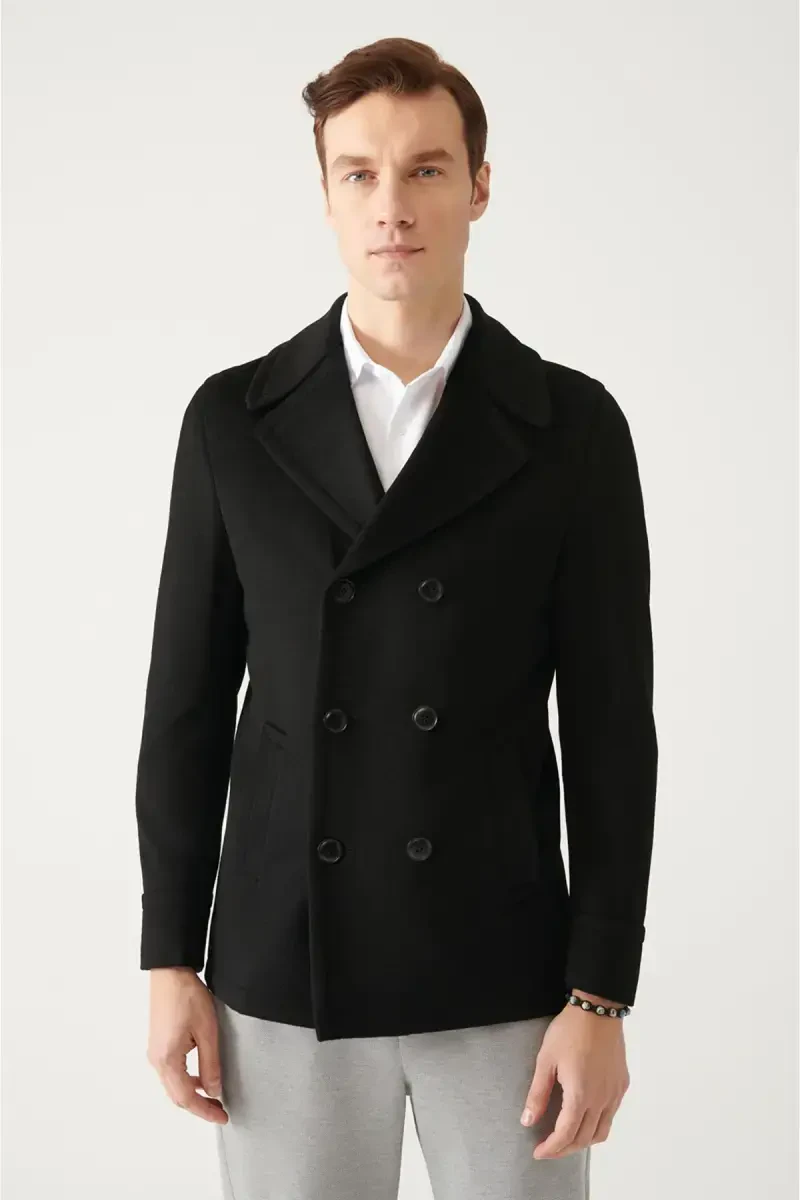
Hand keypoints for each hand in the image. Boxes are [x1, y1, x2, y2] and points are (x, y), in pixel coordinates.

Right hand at [146, 967, 227, 1123]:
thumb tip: (213, 1091)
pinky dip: (186, 1080)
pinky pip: (171, 1072)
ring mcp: (155, 1052)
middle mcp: (156, 1060)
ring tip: (214, 1096)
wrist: (170, 972)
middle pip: (177, 1096)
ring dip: (192, 1093)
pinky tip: (201, 1076)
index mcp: (167, 1060)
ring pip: (173, 1085)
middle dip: (198, 1106)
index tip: (222, 1116)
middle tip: (220, 1111)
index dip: (204, 1111)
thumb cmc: (187, 996)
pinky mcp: (158, 1044)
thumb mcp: (207, 1031)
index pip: (186, 1098)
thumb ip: (210, 1064)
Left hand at [520, 1002, 629, 1158]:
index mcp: (581, 1095)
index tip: (538, 1152)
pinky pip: (611, 1116)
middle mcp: (601, 1100)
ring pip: (601, 1132)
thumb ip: (537, 1093)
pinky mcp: (621, 1085)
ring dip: (583, 1141)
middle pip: (584, 1139)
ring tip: (566, 1138)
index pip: (566, 1135)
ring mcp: (614, 1093)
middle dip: (564, 1149)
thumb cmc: (569, 1031)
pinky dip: (597, 1125)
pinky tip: (585, 1117)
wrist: (598, 1009)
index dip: (551, 1148)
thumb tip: (527, 1121)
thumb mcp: (545, 1060)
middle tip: (548, 1148)